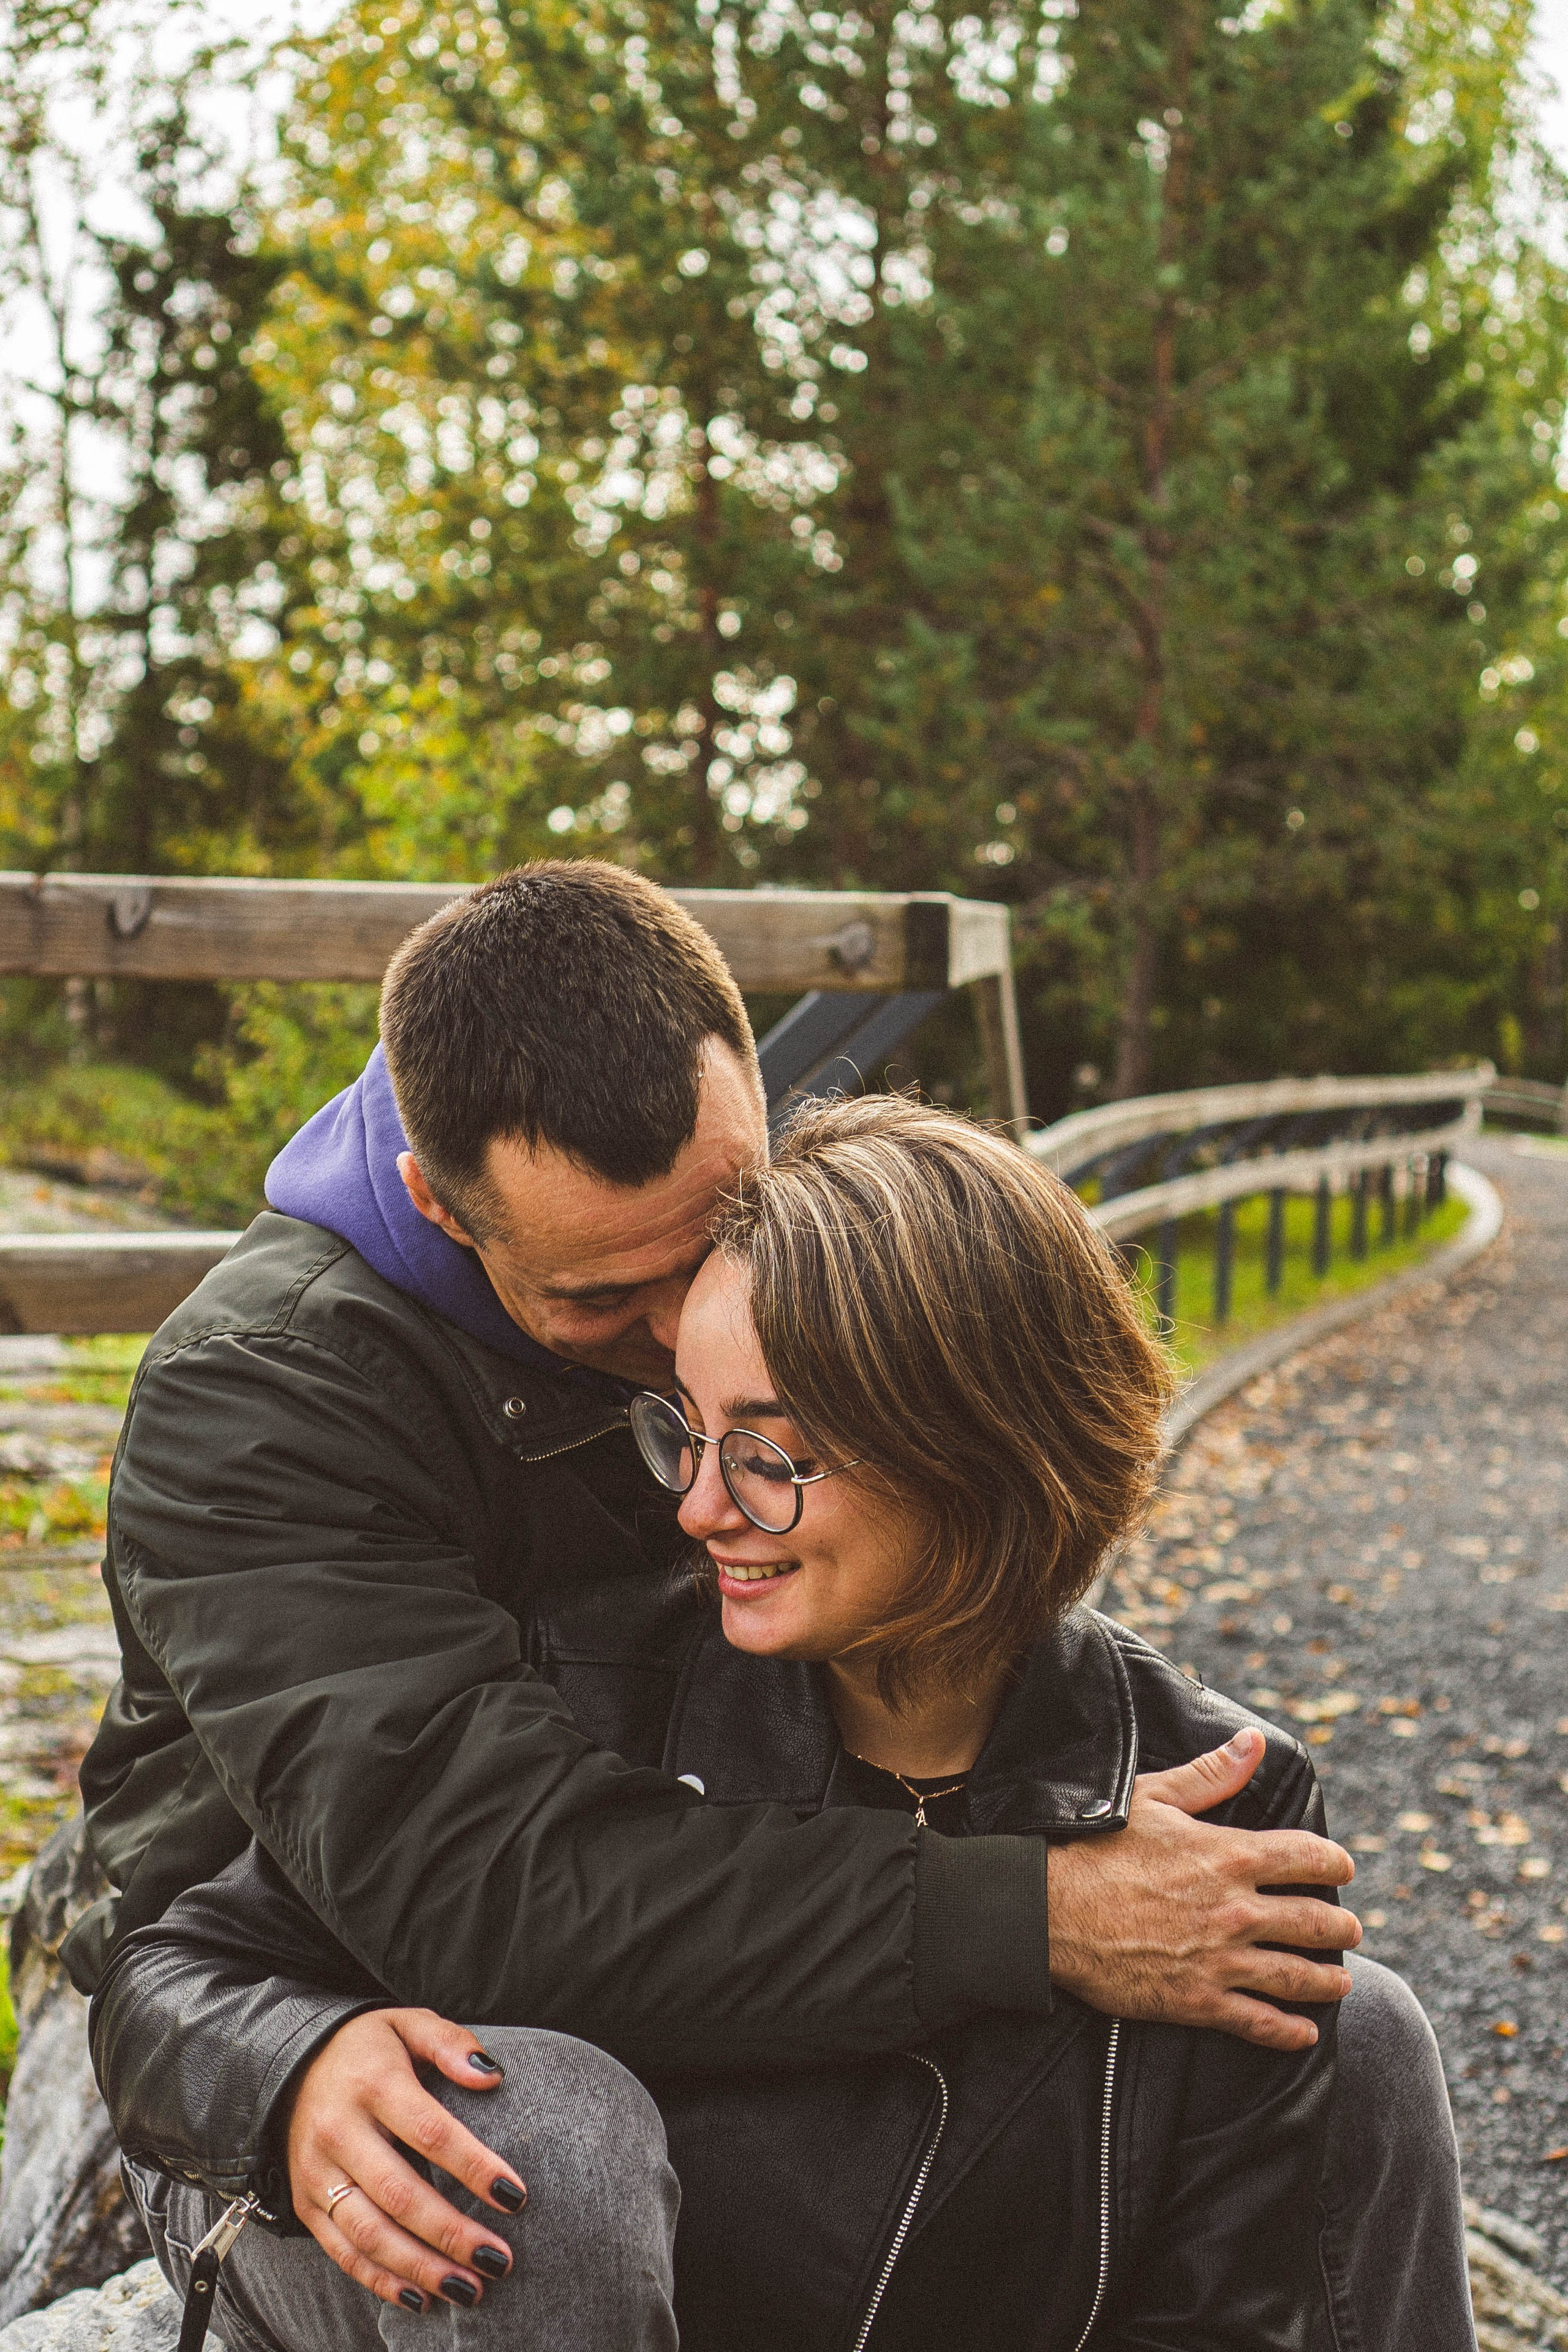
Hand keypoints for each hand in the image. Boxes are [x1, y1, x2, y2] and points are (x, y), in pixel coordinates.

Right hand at [286, 2009, 525, 2313]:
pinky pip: (342, 2252)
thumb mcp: (407, 2023)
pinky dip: (380, 2281)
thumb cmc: (367, 2046)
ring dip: (421, 2268)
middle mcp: (340, 2132)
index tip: (516, 2196)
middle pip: (400, 2194)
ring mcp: (317, 2172)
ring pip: (370, 2233)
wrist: (290, 2063)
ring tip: (470, 2289)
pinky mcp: (305, 2203)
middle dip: (453, 2233)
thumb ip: (450, 2042)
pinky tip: (420, 2299)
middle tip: (499, 2259)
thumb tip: (492, 2076)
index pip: (430, 2132)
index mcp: (373, 2083)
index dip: (474, 2167)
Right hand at [1047, 1727, 1359, 2051]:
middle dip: (1341, 1928)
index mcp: (1229, 1856)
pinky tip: (1304, 2032)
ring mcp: (1220, 1959)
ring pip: (1296, 1975)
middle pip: (1313, 1922)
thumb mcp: (1154, 1797)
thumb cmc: (1097, 1848)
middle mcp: (1236, 1910)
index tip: (1343, 1868)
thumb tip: (1254, 1742)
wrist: (1051, 1912)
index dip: (1333, 1862)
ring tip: (1342, 1982)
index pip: (1307, 1858)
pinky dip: (1288, 2031)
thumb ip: (1211, 1774)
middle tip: (1351, 1932)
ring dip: (1327, 1980)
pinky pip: (1257, 2021)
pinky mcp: (1198, 2000)